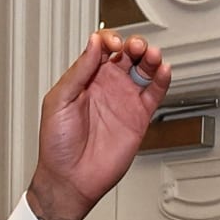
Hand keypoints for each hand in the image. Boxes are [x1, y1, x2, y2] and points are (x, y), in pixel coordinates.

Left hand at [26, 30, 170, 219]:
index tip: (112, 44)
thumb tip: (93, 44)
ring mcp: (124, 101)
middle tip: (135, 47)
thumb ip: (78, 71)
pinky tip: (163, 70)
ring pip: (144, 69)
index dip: (109, 40)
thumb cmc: (56, 146)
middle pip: (127, 54)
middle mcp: (106, 87)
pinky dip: (162, 80)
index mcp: (85, 79)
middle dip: (134, 44)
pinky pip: (154, 93)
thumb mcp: (58, 101)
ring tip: (151, 55)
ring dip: (150, 57)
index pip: (102, 48)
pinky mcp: (139, 118)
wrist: (70, 179)